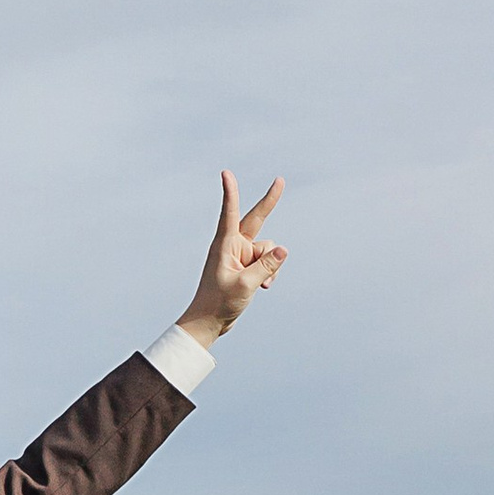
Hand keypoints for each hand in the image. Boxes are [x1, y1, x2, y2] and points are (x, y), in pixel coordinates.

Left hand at [181, 172, 285, 340]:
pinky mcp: (248, 266)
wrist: (210, 321)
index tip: (226, 173)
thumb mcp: (245, 285)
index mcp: (225, 245)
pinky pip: (268, 262)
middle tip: (280, 180)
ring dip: (269, 266)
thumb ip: (265, 266)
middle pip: (256, 220)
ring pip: (268, 250)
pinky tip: (261, 287)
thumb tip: (283, 250)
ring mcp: (241, 255)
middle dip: (269, 202)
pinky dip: (269, 274)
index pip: (230, 213)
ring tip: (257, 284)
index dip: (230, 193)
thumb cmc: (219, 303)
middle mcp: (234, 246)